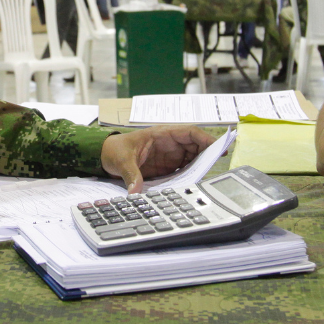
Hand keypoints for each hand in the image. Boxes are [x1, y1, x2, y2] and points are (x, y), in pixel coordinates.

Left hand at [101, 125, 215, 193]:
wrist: (106, 156)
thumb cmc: (115, 150)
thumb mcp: (122, 161)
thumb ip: (131, 175)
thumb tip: (136, 191)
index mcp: (161, 135)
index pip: (189, 132)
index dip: (205, 138)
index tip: (217, 147)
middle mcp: (169, 144)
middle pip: (195, 145)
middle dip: (208, 153)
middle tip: (218, 164)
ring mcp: (169, 156)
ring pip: (193, 158)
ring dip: (201, 165)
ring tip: (209, 175)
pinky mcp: (167, 167)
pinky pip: (184, 169)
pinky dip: (191, 175)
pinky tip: (196, 182)